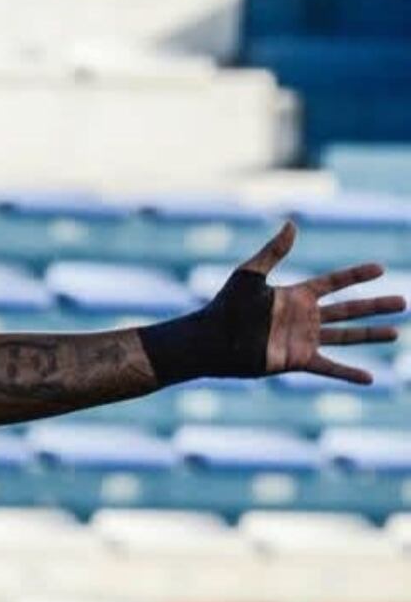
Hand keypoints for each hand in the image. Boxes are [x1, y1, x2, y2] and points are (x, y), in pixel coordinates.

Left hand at [240, 221, 404, 383]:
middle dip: (376, 306)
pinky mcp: (296, 360)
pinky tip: (370, 378)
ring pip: (346, 336)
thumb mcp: (250, 275)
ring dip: (371, 335)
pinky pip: (329, 367)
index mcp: (295, 295)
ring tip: (395, 333)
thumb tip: (291, 223)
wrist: (210, 340)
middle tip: (403, 302)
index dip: (356, 276)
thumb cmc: (225, 307)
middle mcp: (303, 317)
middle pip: (349, 309)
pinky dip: (348, 373)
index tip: (380, 268)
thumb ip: (273, 251)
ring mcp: (302, 339)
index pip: (334, 283)